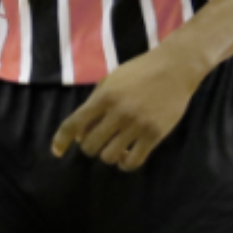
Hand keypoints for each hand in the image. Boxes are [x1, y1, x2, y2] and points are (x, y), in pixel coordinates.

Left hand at [51, 44, 203, 168]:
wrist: (175, 68)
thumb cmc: (140, 71)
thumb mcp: (112, 80)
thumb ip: (95, 103)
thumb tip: (81, 134)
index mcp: (103, 97)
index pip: (73, 124)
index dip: (61, 140)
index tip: (57, 151)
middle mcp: (118, 112)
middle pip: (90, 146)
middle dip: (90, 147)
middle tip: (99, 141)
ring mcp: (137, 125)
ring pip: (109, 156)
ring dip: (108, 155)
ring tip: (115, 148)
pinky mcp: (154, 135)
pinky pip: (133, 162)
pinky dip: (125, 164)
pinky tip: (127, 156)